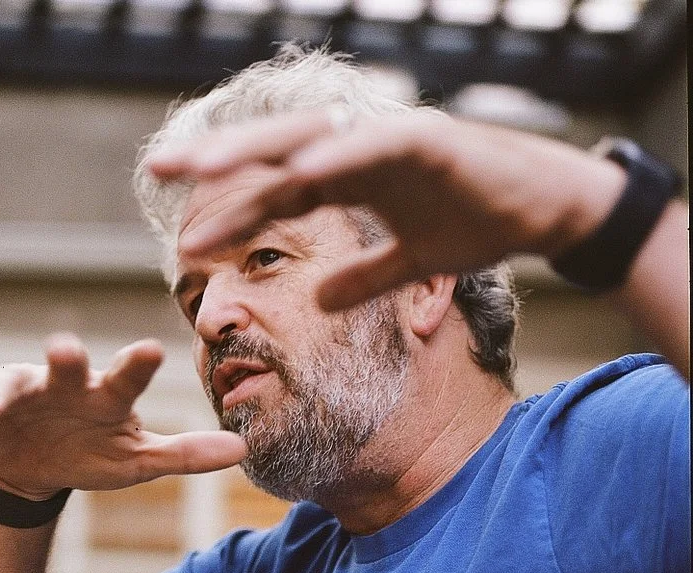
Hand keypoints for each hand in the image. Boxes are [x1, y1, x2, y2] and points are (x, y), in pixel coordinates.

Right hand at [0, 335, 245, 497]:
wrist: (37, 468)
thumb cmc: (94, 454)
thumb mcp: (137, 461)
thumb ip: (185, 454)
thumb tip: (243, 449)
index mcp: (104, 394)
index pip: (125, 377)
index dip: (135, 365)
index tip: (152, 350)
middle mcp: (62, 383)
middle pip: (65, 366)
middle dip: (63, 358)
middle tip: (65, 349)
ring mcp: (19, 391)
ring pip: (8, 384)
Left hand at [150, 109, 624, 308]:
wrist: (543, 210)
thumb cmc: (478, 224)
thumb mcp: (408, 262)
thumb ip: (361, 277)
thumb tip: (318, 302)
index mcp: (349, 179)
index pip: (276, 192)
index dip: (231, 211)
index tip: (184, 237)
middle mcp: (357, 154)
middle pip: (274, 154)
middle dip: (217, 161)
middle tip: (158, 169)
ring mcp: (388, 141)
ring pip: (309, 140)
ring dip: (256, 151)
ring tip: (203, 165)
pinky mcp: (429, 141)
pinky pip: (374, 147)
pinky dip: (338, 158)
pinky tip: (297, 174)